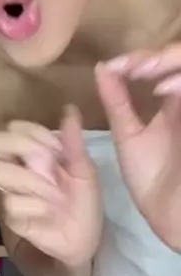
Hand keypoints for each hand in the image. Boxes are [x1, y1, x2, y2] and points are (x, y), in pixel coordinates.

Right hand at [0, 109, 102, 268]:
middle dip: (21, 148)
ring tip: (57, 195)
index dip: (34, 133)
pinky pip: (13, 203)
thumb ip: (73, 142)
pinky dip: (38, 208)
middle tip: (48, 164)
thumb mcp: (85, 169)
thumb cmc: (84, 200)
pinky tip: (51, 214)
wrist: (87, 238)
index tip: (59, 148)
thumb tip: (70, 109)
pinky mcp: (11, 217)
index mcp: (31, 152)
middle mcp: (15, 167)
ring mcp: (10, 191)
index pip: (13, 127)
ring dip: (34, 181)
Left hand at [97, 48, 180, 251]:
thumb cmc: (153, 181)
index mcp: (177, 104)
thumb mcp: (129, 135)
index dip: (146, 57)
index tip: (116, 66)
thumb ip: (118, 101)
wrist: (172, 219)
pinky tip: (164, 90)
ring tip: (146, 72)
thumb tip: (102, 67)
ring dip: (173, 62)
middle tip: (137, 66)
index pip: (168, 64)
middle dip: (165, 55)